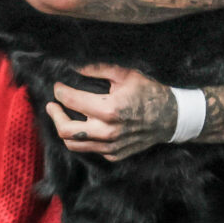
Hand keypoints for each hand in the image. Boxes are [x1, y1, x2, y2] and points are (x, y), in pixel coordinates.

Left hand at [46, 65, 176, 161]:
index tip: (59, 86)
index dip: (60, 91)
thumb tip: (75, 66)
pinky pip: (90, 149)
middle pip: (65, 130)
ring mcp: (110, 147)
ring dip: (64, 128)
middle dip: (55, 115)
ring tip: (63, 116)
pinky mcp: (114, 155)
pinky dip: (83, 138)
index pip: (71, 101)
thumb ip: (98, 69)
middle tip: (53, 105)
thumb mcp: (125, 75)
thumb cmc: (149, 93)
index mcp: (109, 109)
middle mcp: (107, 132)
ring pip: (74, 144)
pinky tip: (84, 125)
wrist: (171, 118)